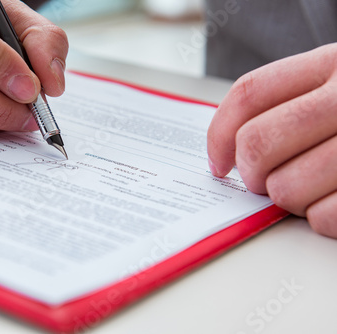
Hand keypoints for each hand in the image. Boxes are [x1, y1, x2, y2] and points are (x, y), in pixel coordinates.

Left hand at [207, 44, 336, 237]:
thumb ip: (291, 101)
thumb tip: (231, 149)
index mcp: (334, 63)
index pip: (250, 94)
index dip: (220, 134)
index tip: (219, 164)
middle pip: (258, 144)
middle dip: (252, 174)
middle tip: (264, 180)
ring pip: (285, 189)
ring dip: (290, 198)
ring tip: (315, 187)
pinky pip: (324, 218)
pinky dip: (323, 218)